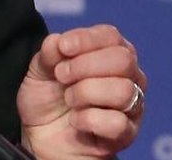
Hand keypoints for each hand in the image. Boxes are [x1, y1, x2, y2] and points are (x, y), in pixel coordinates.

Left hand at [18, 24, 145, 158]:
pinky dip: (88, 119)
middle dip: (84, 66)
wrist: (40, 136)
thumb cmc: (47, 98)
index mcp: (109, 53)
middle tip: (61, 76)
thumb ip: (49, 54)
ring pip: (123, 90)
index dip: (85, 39)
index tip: (63, 48)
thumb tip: (57, 41)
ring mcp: (131, 106)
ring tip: (69, 99)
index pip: (110, 36)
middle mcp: (128, 77)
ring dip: (86, 93)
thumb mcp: (39, 71)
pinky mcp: (126, 133)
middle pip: (122, 60)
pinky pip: (117, 122)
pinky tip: (75, 120)